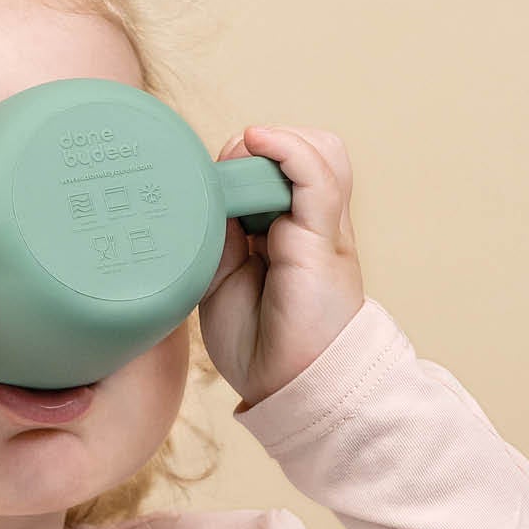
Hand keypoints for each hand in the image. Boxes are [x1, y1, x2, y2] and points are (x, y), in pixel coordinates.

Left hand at [197, 125, 365, 410]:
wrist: (289, 388)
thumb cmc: (258, 345)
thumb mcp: (219, 282)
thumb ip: (215, 237)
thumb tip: (204, 194)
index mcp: (287, 233)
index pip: (277, 171)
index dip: (243, 160)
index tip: (206, 175)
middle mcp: (310, 224)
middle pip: (304, 152)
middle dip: (260, 149)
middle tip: (223, 170)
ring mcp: (321, 228)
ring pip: (318, 152)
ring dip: (274, 146)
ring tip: (239, 161)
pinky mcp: (324, 238)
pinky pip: (316, 176)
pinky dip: (287, 150)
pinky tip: (256, 141)